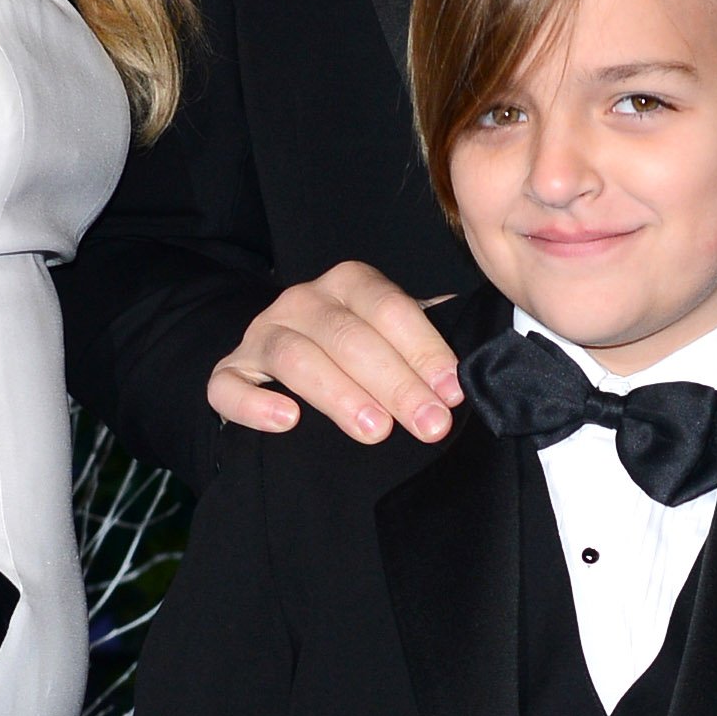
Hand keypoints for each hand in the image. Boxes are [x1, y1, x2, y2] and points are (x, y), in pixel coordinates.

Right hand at [209, 262, 462, 444]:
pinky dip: (255, 402)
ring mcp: (261, 334)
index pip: (390, 308)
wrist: (280, 361)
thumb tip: (488, 351)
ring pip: (295, 356)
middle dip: (395, 382)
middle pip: (348, 335)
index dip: (423, 349)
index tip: (452, 392)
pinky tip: (287, 423)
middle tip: (428, 424)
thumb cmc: (357, 352)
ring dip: (338, 394)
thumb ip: (431, 336)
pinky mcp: (228, 371)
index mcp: (350, 285)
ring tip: (375, 430)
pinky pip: (229, 384)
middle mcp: (303, 301)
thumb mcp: (394, 336)